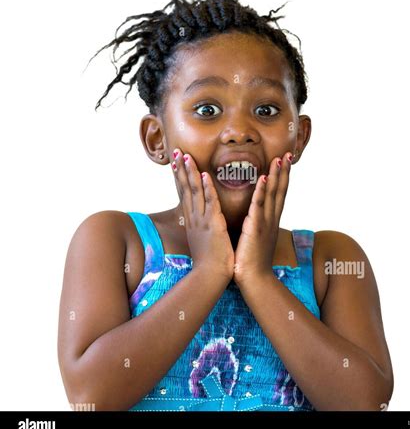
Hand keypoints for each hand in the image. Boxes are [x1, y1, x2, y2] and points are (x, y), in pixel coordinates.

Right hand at [171, 148, 234, 280]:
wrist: (210, 276)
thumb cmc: (209, 261)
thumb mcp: (202, 239)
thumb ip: (201, 227)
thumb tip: (200, 222)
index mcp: (192, 220)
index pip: (185, 193)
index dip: (180, 176)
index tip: (177, 162)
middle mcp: (194, 218)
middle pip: (185, 188)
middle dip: (181, 169)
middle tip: (177, 152)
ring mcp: (202, 220)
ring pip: (195, 192)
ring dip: (190, 173)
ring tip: (186, 156)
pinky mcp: (213, 224)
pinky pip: (210, 202)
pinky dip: (207, 188)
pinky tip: (204, 174)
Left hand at [233, 152, 292, 286]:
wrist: (254, 280)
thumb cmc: (252, 261)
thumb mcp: (257, 238)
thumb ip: (257, 225)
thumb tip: (254, 218)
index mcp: (270, 221)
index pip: (279, 194)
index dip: (282, 178)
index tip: (284, 162)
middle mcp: (271, 219)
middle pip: (280, 190)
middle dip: (284, 171)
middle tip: (288, 154)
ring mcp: (265, 223)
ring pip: (273, 194)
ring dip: (277, 176)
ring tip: (280, 159)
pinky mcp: (255, 228)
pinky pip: (259, 206)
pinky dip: (262, 191)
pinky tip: (264, 178)